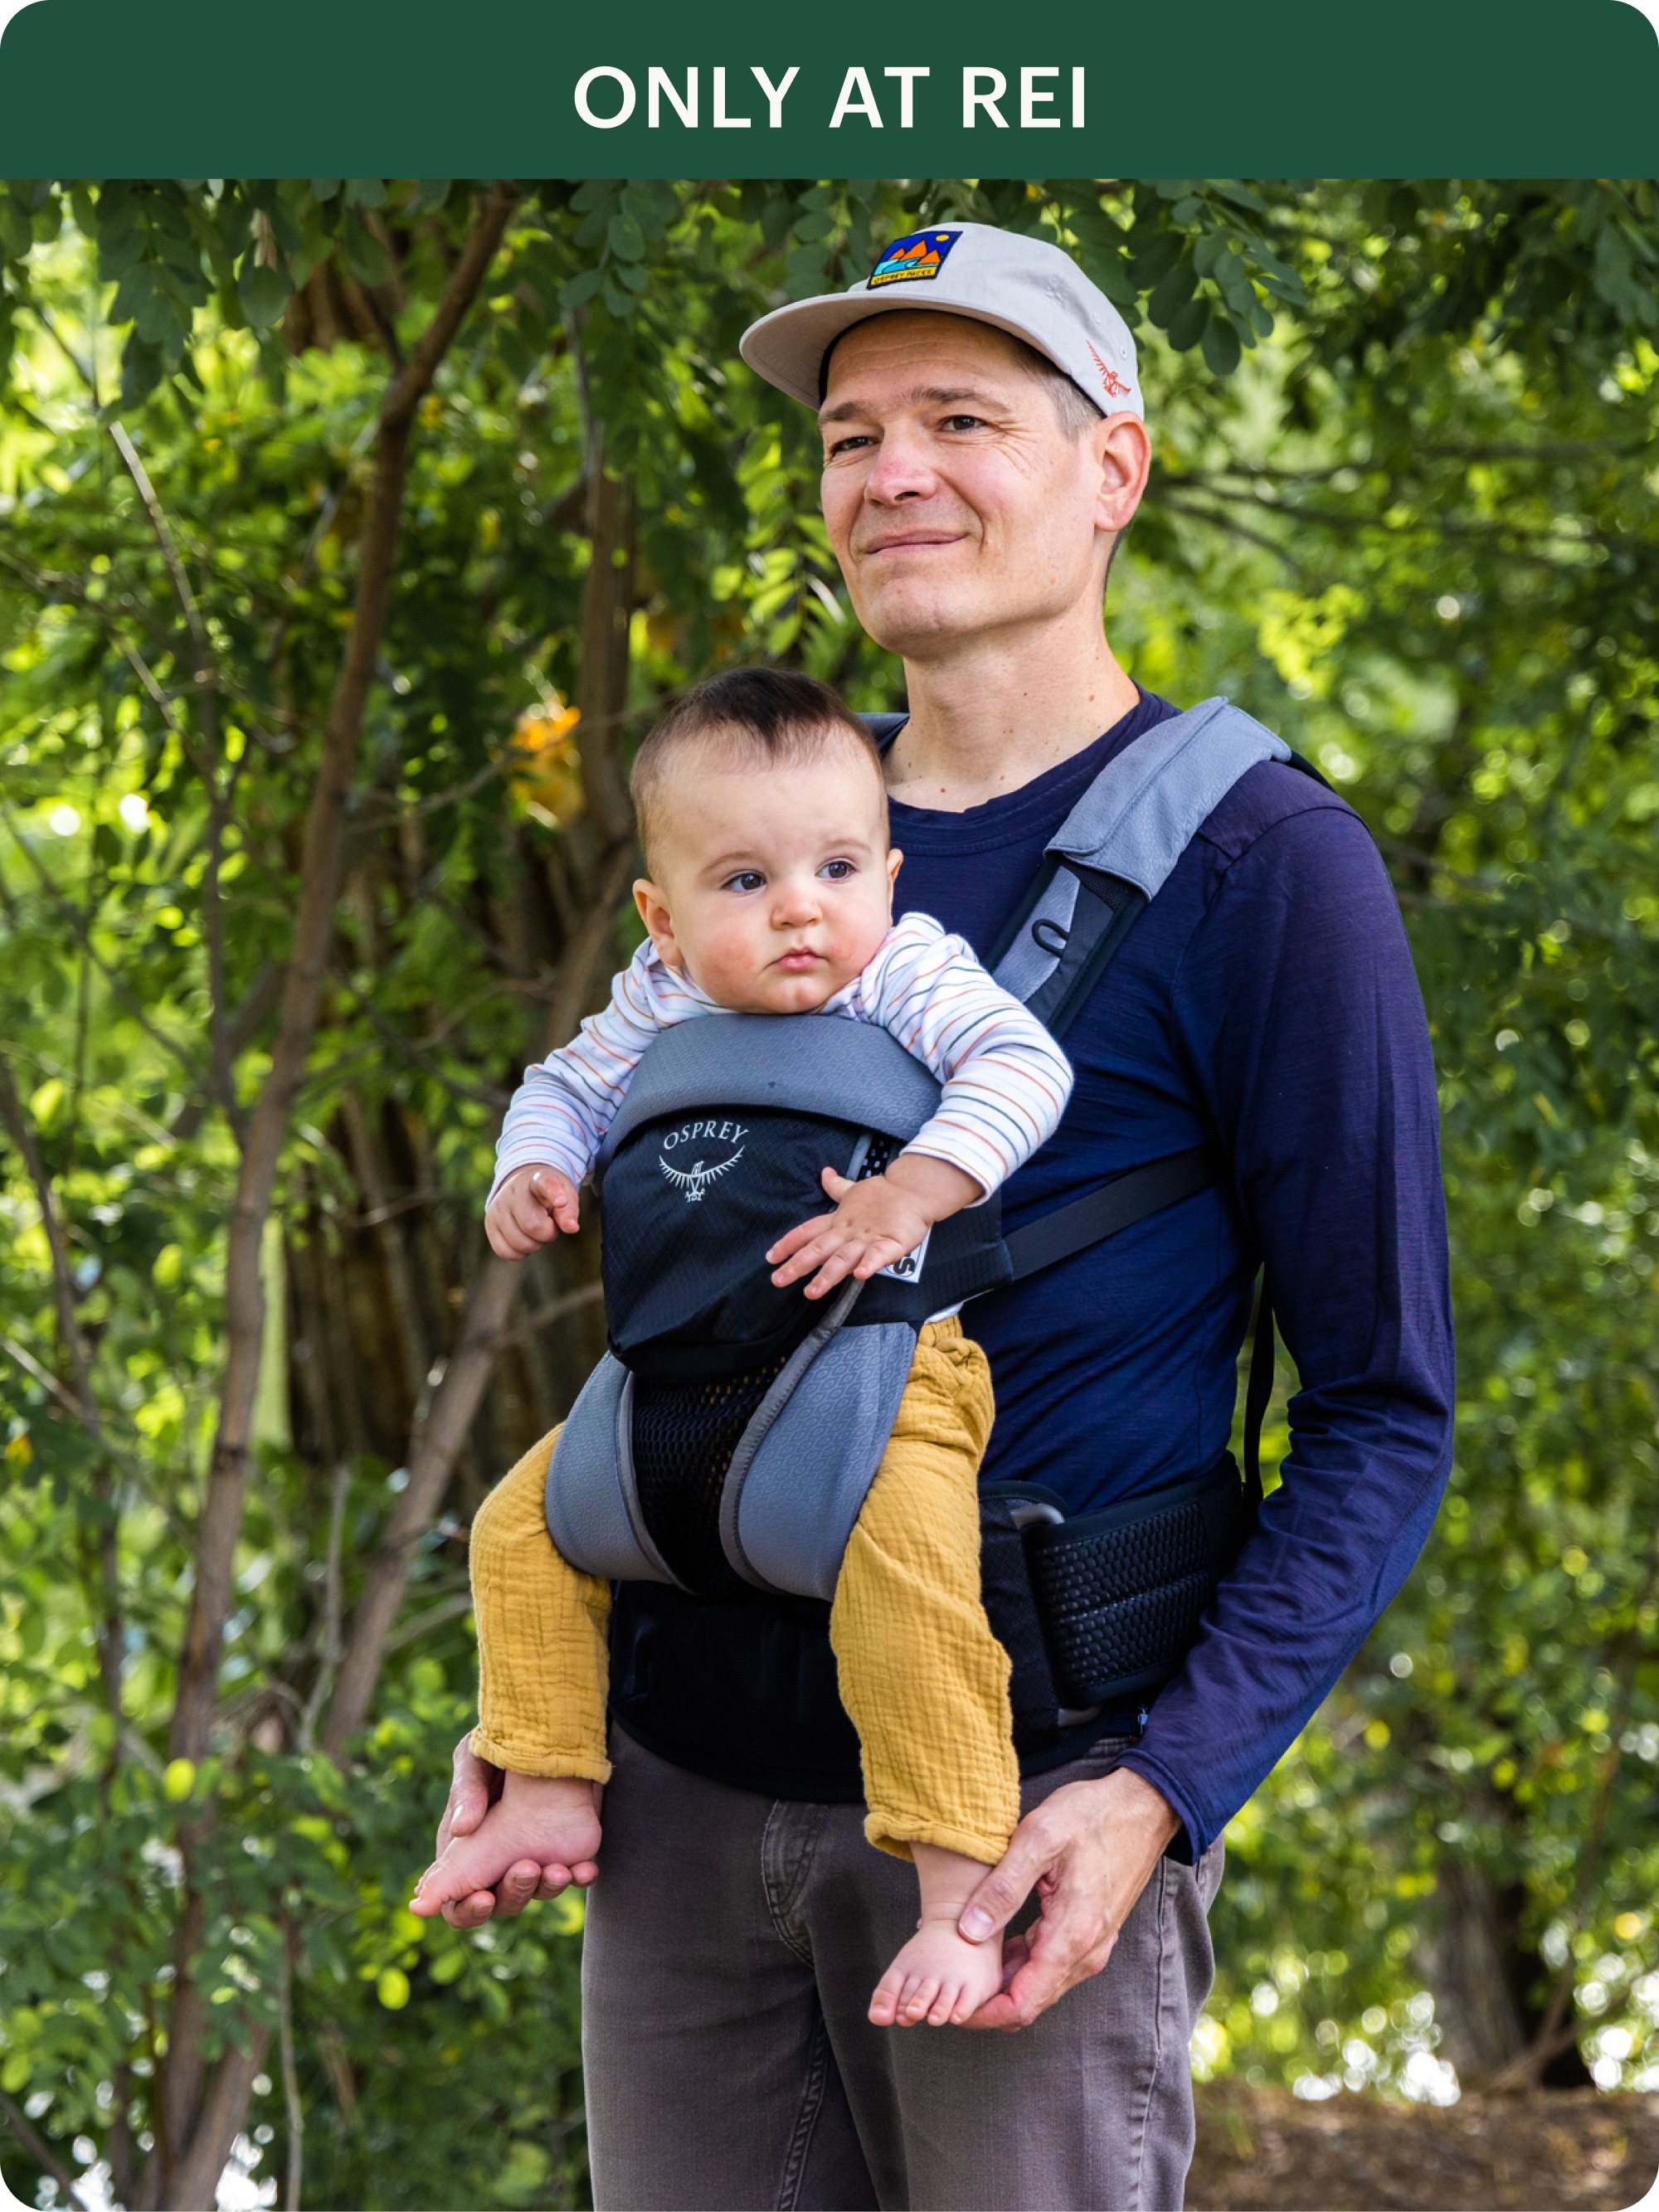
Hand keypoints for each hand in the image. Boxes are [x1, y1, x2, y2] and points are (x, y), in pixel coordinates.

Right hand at [430, 1735, 592, 1928]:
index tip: (483, 1899)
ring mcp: (533, 1856)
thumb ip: (466, 1791)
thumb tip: (461, 1829)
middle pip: (501, 1902)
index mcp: (465, 1850)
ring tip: (558, 1869)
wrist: (550, 1728)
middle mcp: (499, 1861)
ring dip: (548, 1887)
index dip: (467, 1910)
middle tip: (527, 1868)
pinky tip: (586, 1869)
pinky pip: (573, 1874)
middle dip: (514, 1893)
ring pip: (538, 1892)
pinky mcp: (565, 1848)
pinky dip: (579, 1877)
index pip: (457, 1900)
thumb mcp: (475, 1760)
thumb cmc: (499, 1745)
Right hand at [485, 1164, 578, 1259]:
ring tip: (536, 1229)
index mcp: (537, 1180)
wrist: (522, 1186)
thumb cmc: (548, 1195)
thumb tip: (572, 1228)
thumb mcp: (565, 1196)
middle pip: (532, 1226)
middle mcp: (513, 1191)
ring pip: (519, 1243)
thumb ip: (569, 1211)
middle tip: (549, 1225)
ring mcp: (498, 1207)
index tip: (561, 1201)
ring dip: (535, 1244)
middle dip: (547, 1234)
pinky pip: (505, 1252)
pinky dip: (520, 1252)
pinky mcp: (489, 1223)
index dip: (554, 1193)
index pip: (545, 1184)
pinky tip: (524, 1238)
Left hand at [766, 1153, 980, 1300]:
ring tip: (812, 1291)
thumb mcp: (855, 1190)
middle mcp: (848, 1231)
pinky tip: (861, 1276)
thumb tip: (824, 1172)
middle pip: (819, 1249)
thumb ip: (836, 1186)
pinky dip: (870, 1264)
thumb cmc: (884, 1193)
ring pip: (844, 1257)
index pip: (808, 1231)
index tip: (770, 1257)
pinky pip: (879, 1255)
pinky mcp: (892, 1242)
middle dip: (798, 1264)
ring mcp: (869, 1237)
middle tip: (778, 1280)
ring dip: (827, 1274)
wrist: (915, 1189)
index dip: (788, 1243)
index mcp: (838, 1220)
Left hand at [953, 1766, 1179, 2031]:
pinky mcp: (1090, 1934)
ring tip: (963, 1961)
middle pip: (1030, 2001)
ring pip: (1039, 1984)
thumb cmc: (1091, 1816)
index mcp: (1072, 1935)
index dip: (984, 2013)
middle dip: (987, 2002)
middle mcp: (1085, 1952)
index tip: (950, 2005)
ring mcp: (1091, 1945)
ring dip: (1002, 1982)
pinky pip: (1050, 1964)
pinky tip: (995, 1943)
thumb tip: (969, 1931)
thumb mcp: (1039, 1838)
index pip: (1023, 2003)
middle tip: (948, 1983)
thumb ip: (1004, 1888)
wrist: (1142, 1807)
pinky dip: (1021, 1964)